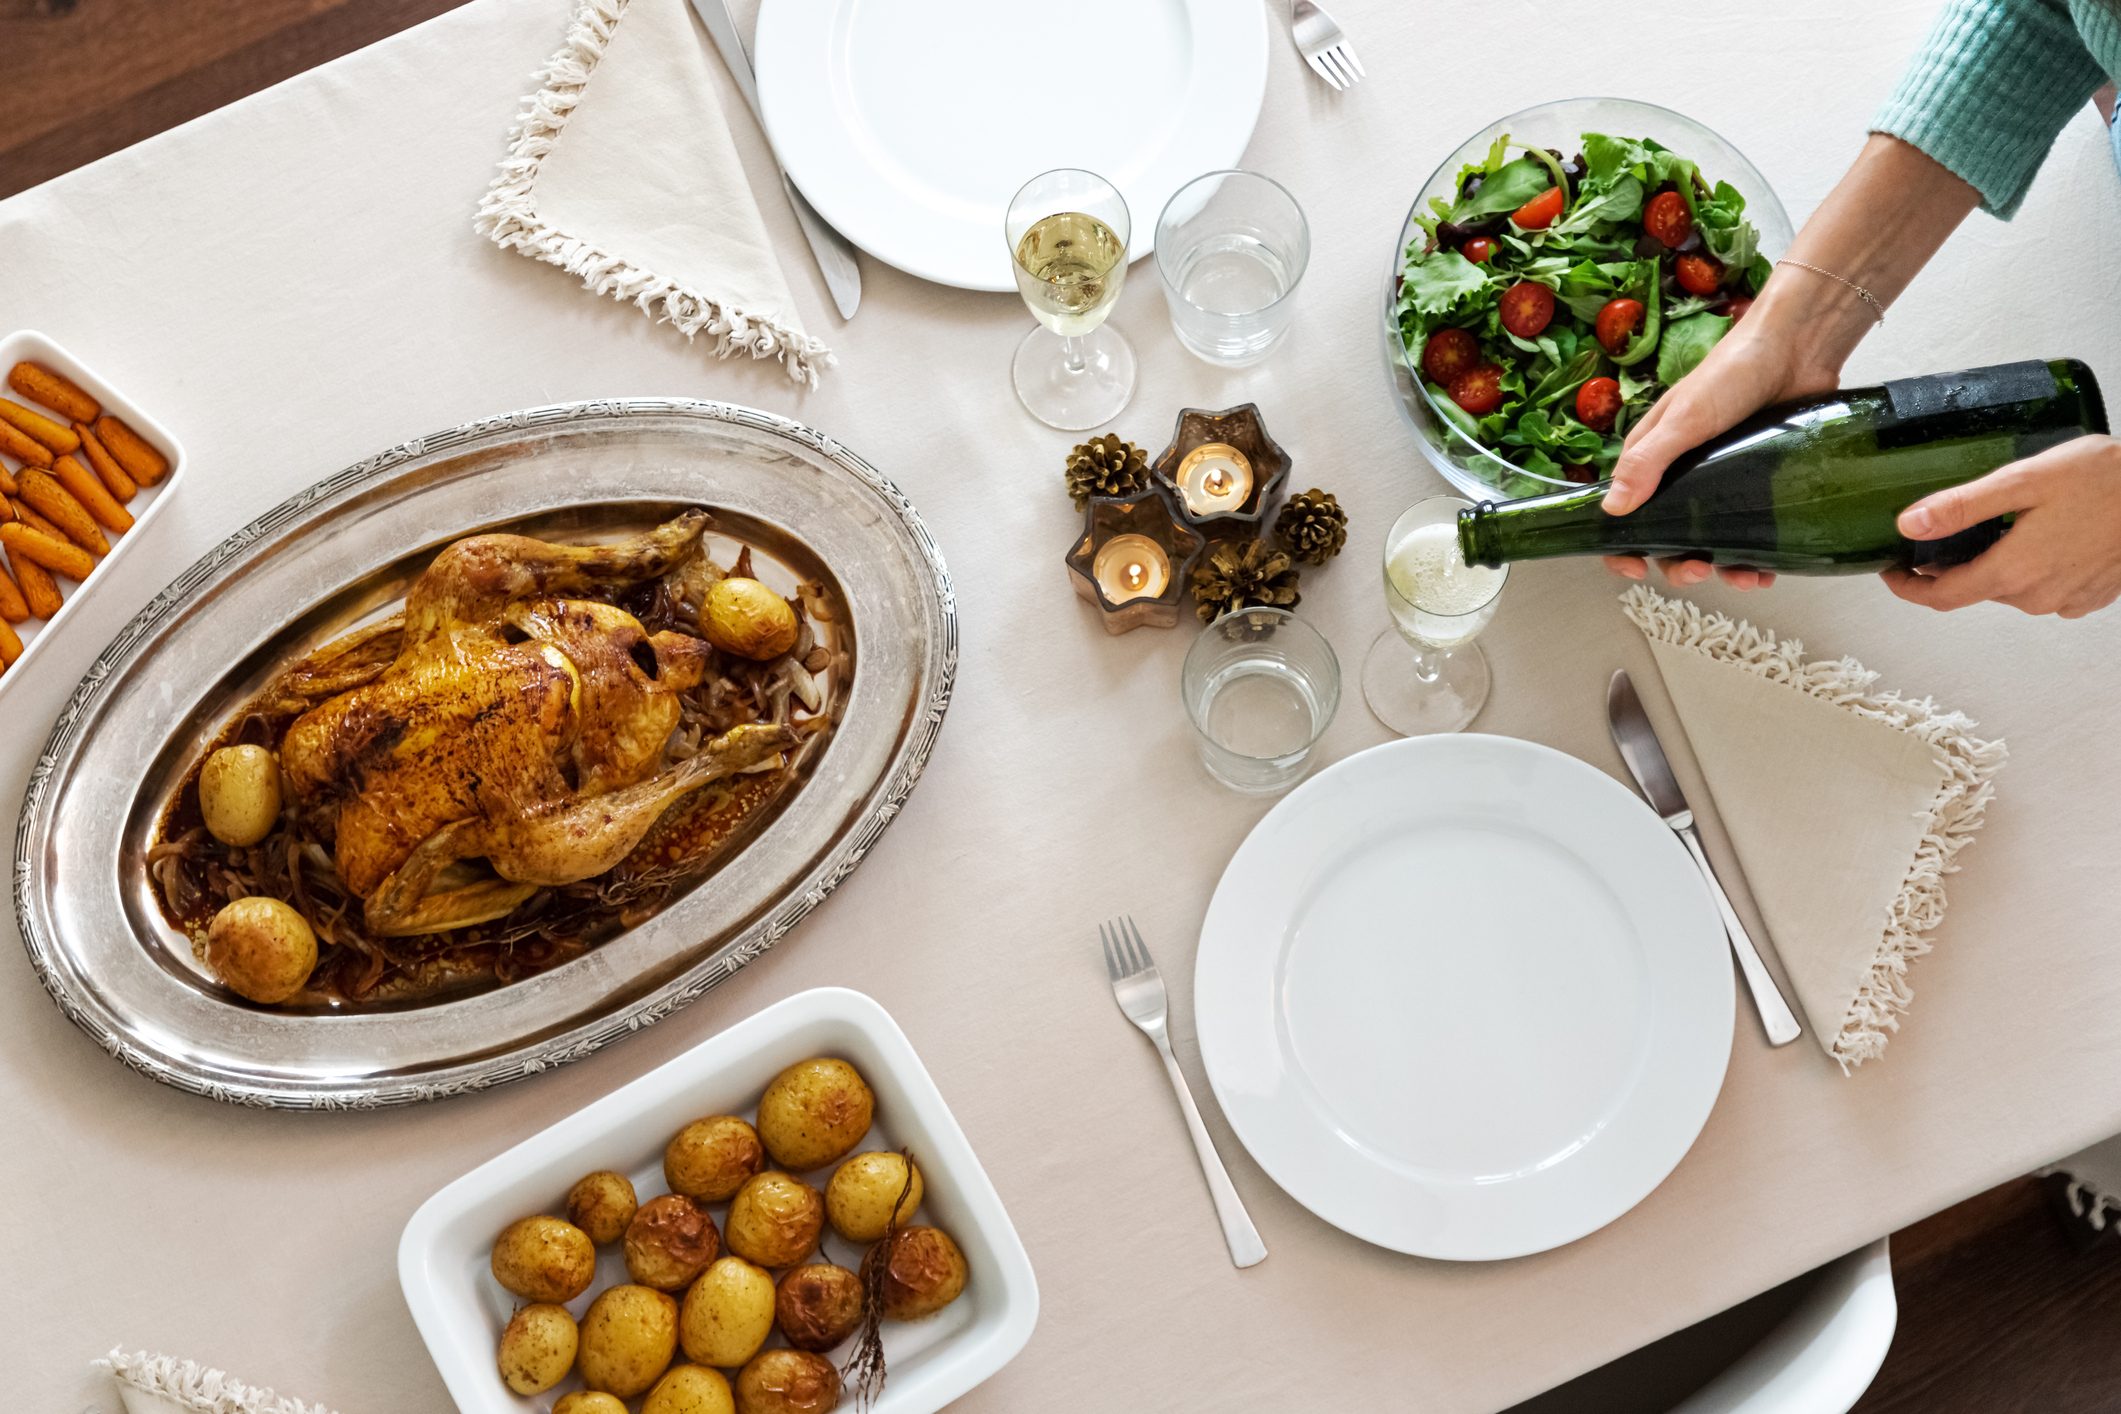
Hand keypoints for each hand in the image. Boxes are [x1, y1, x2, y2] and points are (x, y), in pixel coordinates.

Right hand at [1598, 321, 1839, 590]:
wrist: (1799, 347)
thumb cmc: (1732, 372)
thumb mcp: (1684, 418)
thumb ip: (1647, 462)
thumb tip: (1612, 510)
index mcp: (1653, 460)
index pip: (1623, 513)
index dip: (1621, 547)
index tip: (1634, 568)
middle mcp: (1683, 477)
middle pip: (1667, 537)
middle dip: (1677, 564)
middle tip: (1697, 570)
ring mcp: (1724, 482)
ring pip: (1713, 541)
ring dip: (1722, 568)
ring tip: (1743, 576)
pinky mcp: (1761, 484)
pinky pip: (1754, 532)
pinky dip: (1756, 557)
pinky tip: (1766, 569)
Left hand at [1882, 435, 2120, 617]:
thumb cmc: (2106, 479)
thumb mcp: (2025, 480)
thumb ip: (1963, 506)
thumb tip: (1909, 525)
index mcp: (2012, 572)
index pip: (1940, 597)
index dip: (1908, 587)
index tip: (1890, 570)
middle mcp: (2036, 598)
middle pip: (1975, 589)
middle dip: (1954, 566)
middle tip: (1947, 530)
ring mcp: (2066, 602)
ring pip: (2011, 589)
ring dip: (1996, 563)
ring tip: (2003, 524)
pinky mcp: (2090, 597)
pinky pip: (2045, 589)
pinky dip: (2033, 568)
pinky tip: (2045, 535)